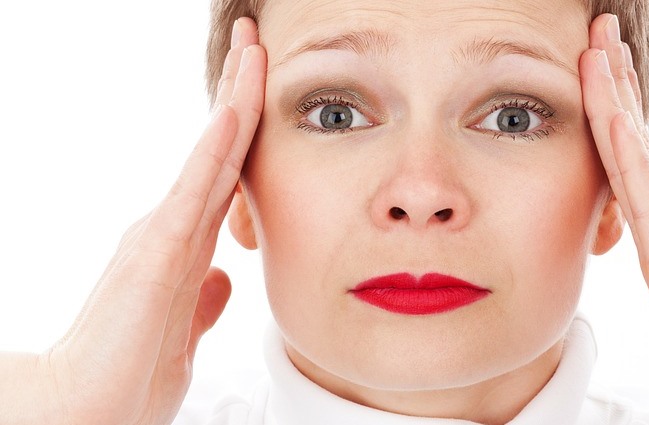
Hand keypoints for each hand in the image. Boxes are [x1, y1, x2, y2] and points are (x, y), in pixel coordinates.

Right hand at [0, 18, 265, 424]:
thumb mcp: (184, 329)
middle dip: (241, 91)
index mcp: (184, 242)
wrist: (91, 410)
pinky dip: (216, 148)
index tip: (263, 86)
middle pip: (220, 147)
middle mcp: (174, 226)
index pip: (225, 171)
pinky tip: (236, 111)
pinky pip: (196, 189)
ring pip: (212, 153)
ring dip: (236, 99)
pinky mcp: (157, 250)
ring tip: (253, 47)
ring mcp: (164, 232)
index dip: (246, 128)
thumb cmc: (132, 373)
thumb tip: (224, 276)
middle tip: (257, 39)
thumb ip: (204, 298)